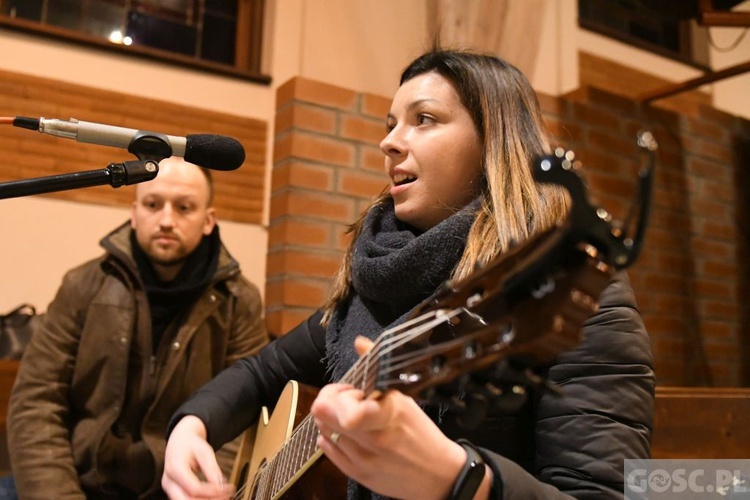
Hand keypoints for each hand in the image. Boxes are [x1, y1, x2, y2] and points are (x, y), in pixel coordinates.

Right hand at [161, 415, 235, 499]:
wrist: (180, 441)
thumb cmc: (191, 444)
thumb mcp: (204, 451)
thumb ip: (211, 469)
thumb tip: (220, 485)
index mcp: (175, 468)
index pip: (193, 488)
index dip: (211, 491)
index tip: (226, 488)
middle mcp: (169, 481)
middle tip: (225, 496)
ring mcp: (169, 488)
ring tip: (223, 495)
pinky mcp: (173, 491)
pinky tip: (215, 496)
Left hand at [309, 337, 472, 498]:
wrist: (439, 476)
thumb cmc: (422, 433)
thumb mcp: (404, 398)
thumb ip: (377, 369)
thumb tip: (359, 342)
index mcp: (386, 414)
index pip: (339, 405)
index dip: (338, 392)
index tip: (351, 390)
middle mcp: (372, 438)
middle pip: (323, 414)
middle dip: (331, 401)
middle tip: (347, 401)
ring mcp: (362, 459)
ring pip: (323, 430)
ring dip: (332, 419)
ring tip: (351, 418)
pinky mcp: (357, 475)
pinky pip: (326, 450)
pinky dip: (332, 437)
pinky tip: (349, 434)